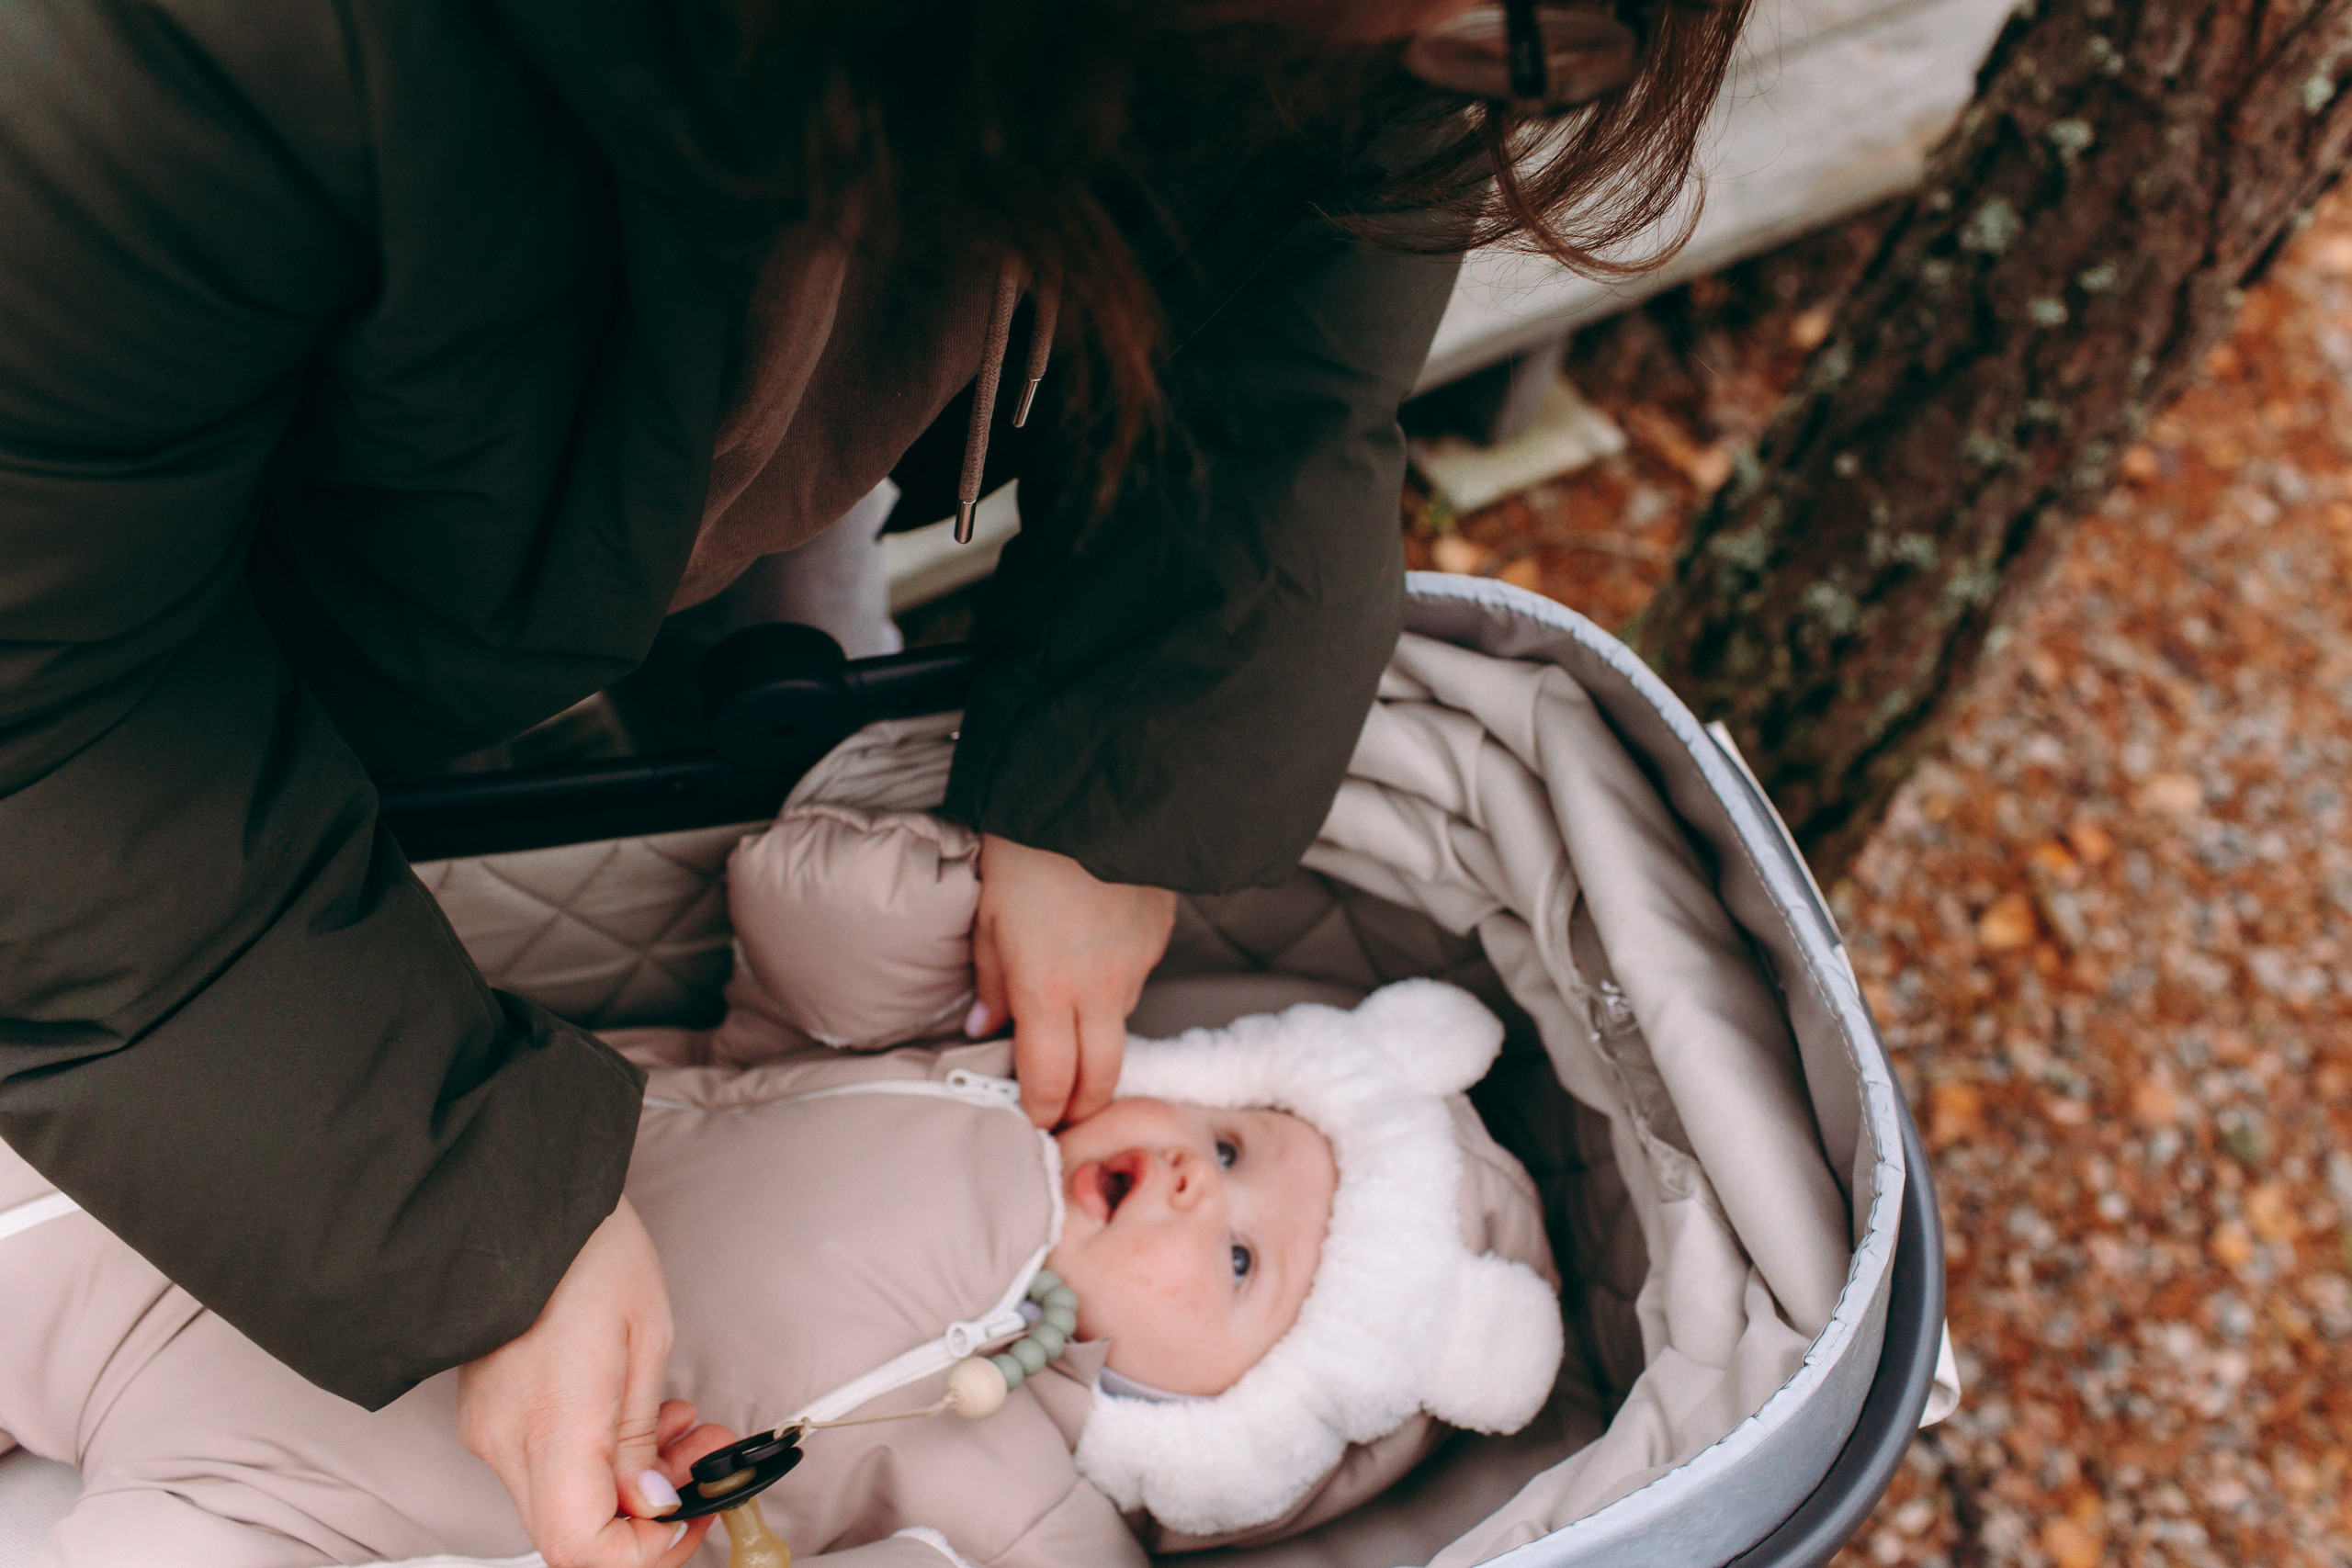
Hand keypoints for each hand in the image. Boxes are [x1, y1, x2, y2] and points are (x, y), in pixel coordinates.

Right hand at [457, 1199, 713, 1567]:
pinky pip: (545, 1469)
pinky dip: (597, 1461)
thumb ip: (643, 1437)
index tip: (691, 1516)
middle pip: (574, 1532)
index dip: (644, 1553)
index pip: (580, 1546)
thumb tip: (651, 1509)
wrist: (521, 1202)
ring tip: (682, 1425)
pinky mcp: (484, 1416)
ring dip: (630, 1483)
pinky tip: (634, 1416)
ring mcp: (487, 1429)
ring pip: (563, 1504)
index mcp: (553, 1418)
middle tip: (704, 1460)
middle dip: (651, 1513)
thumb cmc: (590, 1250)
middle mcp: (505, 1437)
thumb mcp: (645, 1337)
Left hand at [970, 834, 1176, 1127]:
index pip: (1052, 1082)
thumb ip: (989, 980)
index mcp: (1047, 990)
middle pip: (1102, 1078)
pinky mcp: (1160, 937)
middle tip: (1061, 1107)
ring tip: (1069, 1022)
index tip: (1032, 1119)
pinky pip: (1135, 981)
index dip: (1042, 1111)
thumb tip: (983, 1026)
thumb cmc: (1026, 849)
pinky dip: (1114, 987)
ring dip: (1096, 1039)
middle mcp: (1100, 989)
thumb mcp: (987, 914)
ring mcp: (1136, 965)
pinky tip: (1093, 959)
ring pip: (1119, 1027)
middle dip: (1081, 1103)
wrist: (1096, 794)